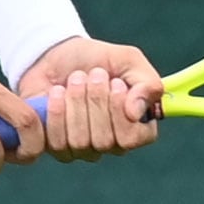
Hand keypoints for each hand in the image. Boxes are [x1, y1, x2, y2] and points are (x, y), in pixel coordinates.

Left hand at [17, 37, 162, 161]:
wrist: (57, 53)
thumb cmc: (97, 59)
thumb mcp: (129, 60)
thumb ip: (147, 84)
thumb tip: (136, 113)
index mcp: (136, 126)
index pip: (134, 138)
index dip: (121, 110)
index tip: (115, 83)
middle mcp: (112, 144)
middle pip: (105, 141)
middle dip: (96, 100)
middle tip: (93, 73)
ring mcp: (84, 149)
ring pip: (80, 142)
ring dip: (76, 102)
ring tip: (75, 79)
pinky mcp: (58, 147)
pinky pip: (57, 142)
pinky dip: (56, 112)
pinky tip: (57, 92)